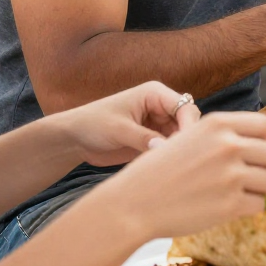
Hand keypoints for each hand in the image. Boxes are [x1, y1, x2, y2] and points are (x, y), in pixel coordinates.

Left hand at [55, 80, 202, 168]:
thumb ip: (145, 138)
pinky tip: (167, 170)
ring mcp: (158, 125)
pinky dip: (170, 159)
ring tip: (174, 168)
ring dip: (179, 151)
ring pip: (181, 138)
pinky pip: (169, 150)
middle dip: (188, 139)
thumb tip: (168, 150)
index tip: (188, 146)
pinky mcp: (153, 141)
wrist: (75, 139)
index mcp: (155, 94)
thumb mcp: (119, 130)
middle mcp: (160, 108)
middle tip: (181, 160)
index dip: (190, 125)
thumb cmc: (93, 124)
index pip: (184, 107)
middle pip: (187, 122)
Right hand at [111, 110, 265, 238]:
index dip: (259, 139)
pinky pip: (259, 204)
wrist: (133, 204)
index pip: (263, 124)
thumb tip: (256, 144)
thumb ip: (220, 137)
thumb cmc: (156, 172)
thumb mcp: (187, 137)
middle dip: (260, 166)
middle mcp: (228, 145)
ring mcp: (231, 175)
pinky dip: (248, 208)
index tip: (248, 152)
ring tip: (237, 193)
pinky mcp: (230, 205)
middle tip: (243, 177)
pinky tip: (229, 207)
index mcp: (217, 123)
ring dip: (257, 189)